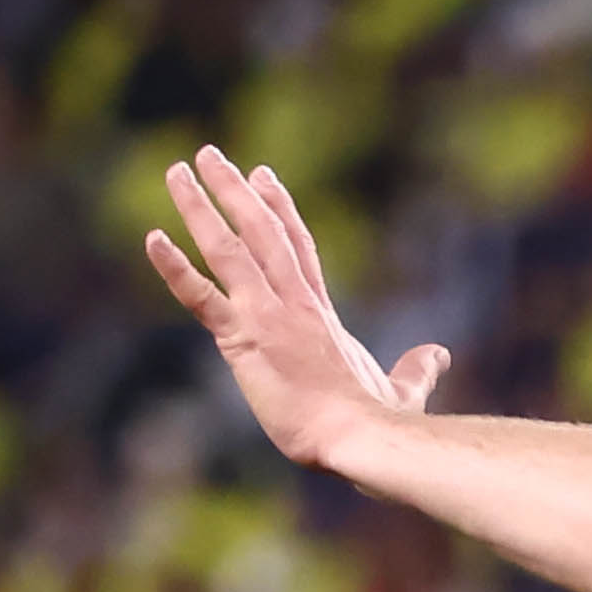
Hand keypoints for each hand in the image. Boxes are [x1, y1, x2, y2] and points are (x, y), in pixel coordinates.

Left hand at [146, 148, 450, 468]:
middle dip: (233, 189)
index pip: (297, 248)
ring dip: (200, 207)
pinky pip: (202, 296)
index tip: (261, 176)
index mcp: (321, 314)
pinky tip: (153, 237)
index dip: (278, 209)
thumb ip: (416, 368)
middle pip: (260, 230)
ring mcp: (267, 316)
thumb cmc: (381, 422)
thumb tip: (438, 355)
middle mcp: (292, 303)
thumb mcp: (402, 388)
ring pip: (228, 248)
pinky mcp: (244, 339)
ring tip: (176, 172)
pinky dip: (175, 267)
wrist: (362, 436)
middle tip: (208, 155)